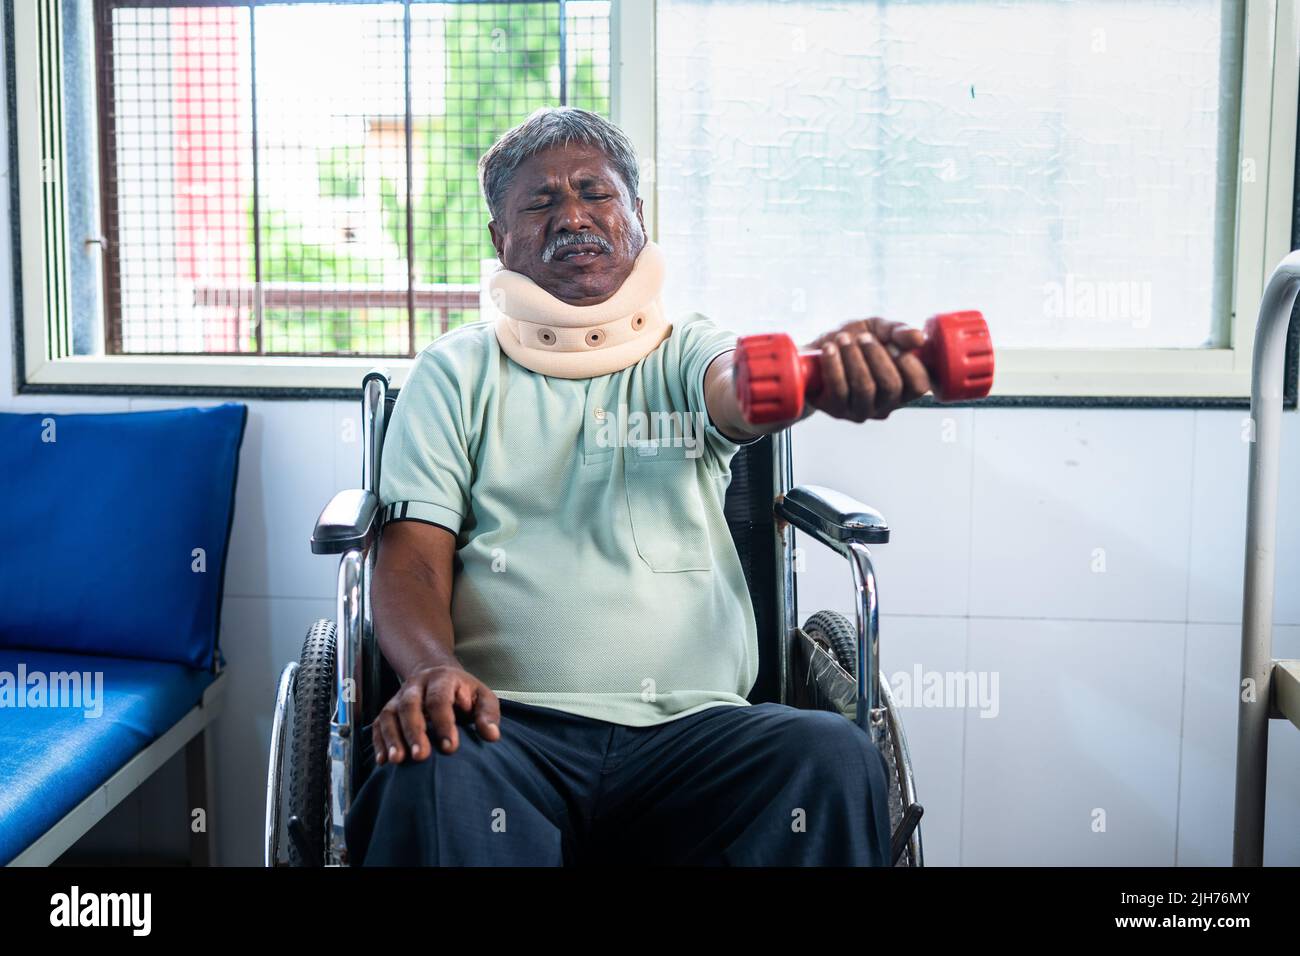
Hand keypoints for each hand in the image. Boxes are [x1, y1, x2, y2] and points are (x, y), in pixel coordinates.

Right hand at [372, 663, 500, 763]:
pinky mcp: (389, 710)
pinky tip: (383, 761)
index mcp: (442, 679)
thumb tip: (491, 735)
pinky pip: (378, 724)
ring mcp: (399, 697)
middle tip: (421, 756)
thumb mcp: (482, 696)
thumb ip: (488, 714)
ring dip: (392, 738)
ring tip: (397, 760)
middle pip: (410, 705)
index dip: (443, 723)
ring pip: (390, 714)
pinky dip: (379, 742)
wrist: (437, 675)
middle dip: (414, 731)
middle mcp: (416, 685)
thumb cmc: (464, 693)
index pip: (439, 699)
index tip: (450, 748)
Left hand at [805, 317, 929, 421]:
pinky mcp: (836, 410)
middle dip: (877, 356)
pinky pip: (839, 390)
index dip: (909, 365)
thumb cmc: (853, 341)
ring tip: (843, 338)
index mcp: (903, 387)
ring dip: (854, 358)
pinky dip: (834, 365)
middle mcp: (885, 404)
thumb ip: (899, 331)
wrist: (814, 353)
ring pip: (865, 388)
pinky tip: (829, 349)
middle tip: (863, 337)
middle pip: (891, 386)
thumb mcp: (878, 329)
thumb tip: (919, 338)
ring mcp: (861, 411)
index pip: (919, 386)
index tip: (893, 344)